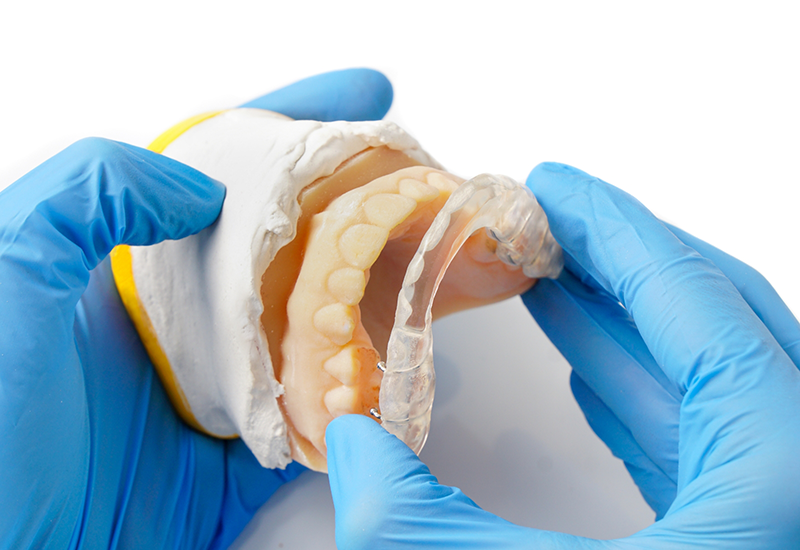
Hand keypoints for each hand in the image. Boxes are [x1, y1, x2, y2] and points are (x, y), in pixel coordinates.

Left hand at [0, 68, 391, 548]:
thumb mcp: (7, 279)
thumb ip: (84, 198)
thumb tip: (195, 187)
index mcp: (130, 268)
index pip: (223, 170)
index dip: (292, 122)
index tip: (361, 95)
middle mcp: (178, 319)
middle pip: (283, 241)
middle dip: (353, 200)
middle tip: (418, 179)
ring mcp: (211, 387)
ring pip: (309, 324)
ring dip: (367, 292)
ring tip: (426, 257)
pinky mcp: (231, 460)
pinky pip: (309, 418)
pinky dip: (353, 396)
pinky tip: (393, 368)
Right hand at [325, 162, 799, 547]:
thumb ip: (419, 528)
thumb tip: (349, 447)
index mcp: (779, 471)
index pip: (689, 299)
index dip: (612, 226)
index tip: (553, 181)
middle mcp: (795, 474)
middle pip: (707, 319)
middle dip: (612, 263)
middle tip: (539, 223)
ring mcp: (777, 503)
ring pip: (703, 377)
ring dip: (618, 324)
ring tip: (547, 281)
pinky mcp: (749, 534)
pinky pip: (698, 436)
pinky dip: (637, 391)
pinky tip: (590, 368)